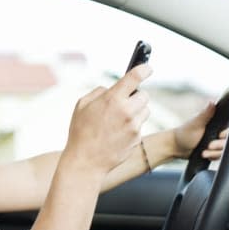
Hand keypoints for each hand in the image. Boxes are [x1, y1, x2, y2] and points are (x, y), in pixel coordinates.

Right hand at [63, 64, 152, 178]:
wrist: (86, 161)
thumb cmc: (81, 132)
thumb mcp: (82, 105)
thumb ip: (99, 92)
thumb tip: (111, 89)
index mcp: (112, 99)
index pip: (135, 77)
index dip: (144, 69)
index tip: (147, 68)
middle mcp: (127, 111)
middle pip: (144, 95)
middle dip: (136, 96)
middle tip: (125, 100)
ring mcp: (134, 126)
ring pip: (145, 111)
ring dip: (136, 111)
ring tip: (120, 119)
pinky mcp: (137, 139)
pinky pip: (140, 126)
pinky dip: (132, 126)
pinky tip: (117, 133)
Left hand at [172, 102, 227, 159]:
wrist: (176, 147)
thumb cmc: (184, 133)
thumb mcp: (196, 123)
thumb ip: (205, 114)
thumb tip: (212, 102)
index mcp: (216, 123)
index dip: (226, 134)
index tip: (219, 135)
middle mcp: (217, 132)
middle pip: (228, 141)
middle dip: (219, 145)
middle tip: (209, 145)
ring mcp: (216, 142)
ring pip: (225, 150)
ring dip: (214, 153)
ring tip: (204, 152)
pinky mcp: (213, 151)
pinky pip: (220, 156)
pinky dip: (213, 156)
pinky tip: (205, 155)